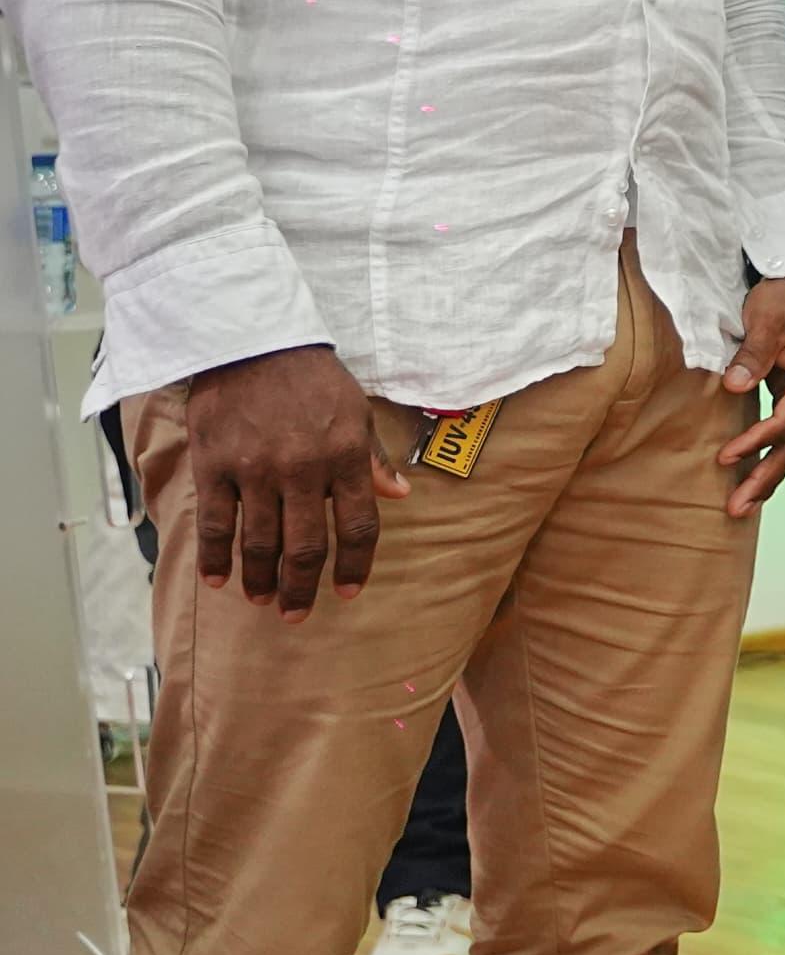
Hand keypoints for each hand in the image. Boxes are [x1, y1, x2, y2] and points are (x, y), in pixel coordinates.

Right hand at [178, 343, 405, 616]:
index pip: (357, 527)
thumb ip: (373, 458)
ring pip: (260, 542)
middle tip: (297, 613)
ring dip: (261, 580)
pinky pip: (215, 523)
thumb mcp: (356, 411)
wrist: (252, 341)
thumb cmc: (311, 377)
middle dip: (302, 587)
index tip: (348, 591)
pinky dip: (216, 558)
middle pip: (305, 546)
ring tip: (262, 600)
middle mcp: (304, 469)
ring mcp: (256, 470)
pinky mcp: (215, 466)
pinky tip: (219, 581)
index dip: (354, 566)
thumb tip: (399, 495)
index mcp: (346, 456)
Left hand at [716, 277, 784, 516]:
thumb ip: (754, 354)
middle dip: (766, 479)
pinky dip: (770, 456)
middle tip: (737, 508)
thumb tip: (734, 386)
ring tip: (742, 506)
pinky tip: (754, 478)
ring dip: (768, 475)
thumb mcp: (768, 319)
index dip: (757, 441)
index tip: (726, 457)